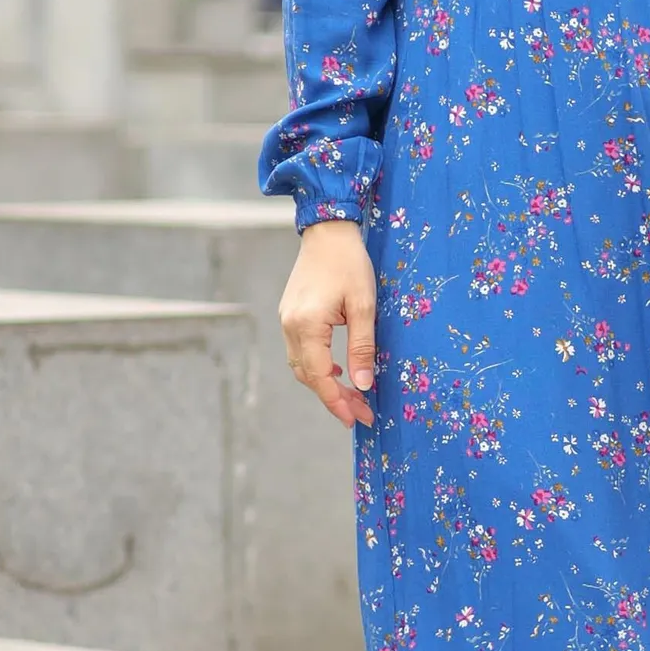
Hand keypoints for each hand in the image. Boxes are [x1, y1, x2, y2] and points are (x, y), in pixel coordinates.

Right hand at [279, 220, 376, 427]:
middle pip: (308, 376)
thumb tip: (363, 384)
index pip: (320, 376)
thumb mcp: (363, 306)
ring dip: (325, 385)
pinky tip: (338, 371)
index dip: (338, 402)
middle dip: (334, 398)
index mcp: (307, 325)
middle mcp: (290, 326)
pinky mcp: (290, 315)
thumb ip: (362, 347)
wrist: (327, 230)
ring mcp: (286, 321)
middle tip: (361, 413)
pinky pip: (300, 352)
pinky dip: (317, 367)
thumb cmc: (349, 263)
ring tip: (353, 397)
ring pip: (301, 366)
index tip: (357, 419)